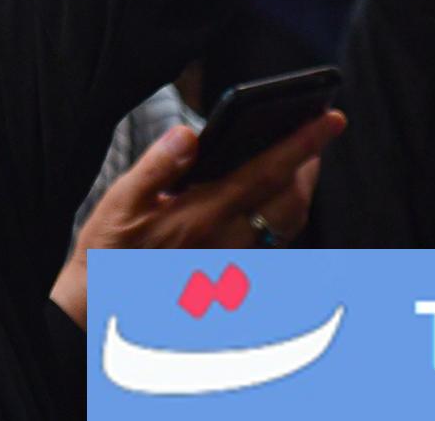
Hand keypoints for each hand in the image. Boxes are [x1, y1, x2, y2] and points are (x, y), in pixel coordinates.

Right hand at [49, 114, 340, 327]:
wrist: (104, 314)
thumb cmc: (108, 256)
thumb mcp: (120, 202)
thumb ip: (158, 166)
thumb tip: (190, 134)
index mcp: (200, 217)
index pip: (266, 173)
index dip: (303, 144)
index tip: (330, 120)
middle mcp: (226, 245)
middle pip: (292, 202)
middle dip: (310, 166)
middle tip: (313, 134)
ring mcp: (234, 267)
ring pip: (287, 226)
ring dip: (299, 191)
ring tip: (296, 162)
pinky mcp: (232, 282)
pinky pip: (272, 245)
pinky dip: (281, 216)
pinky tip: (267, 201)